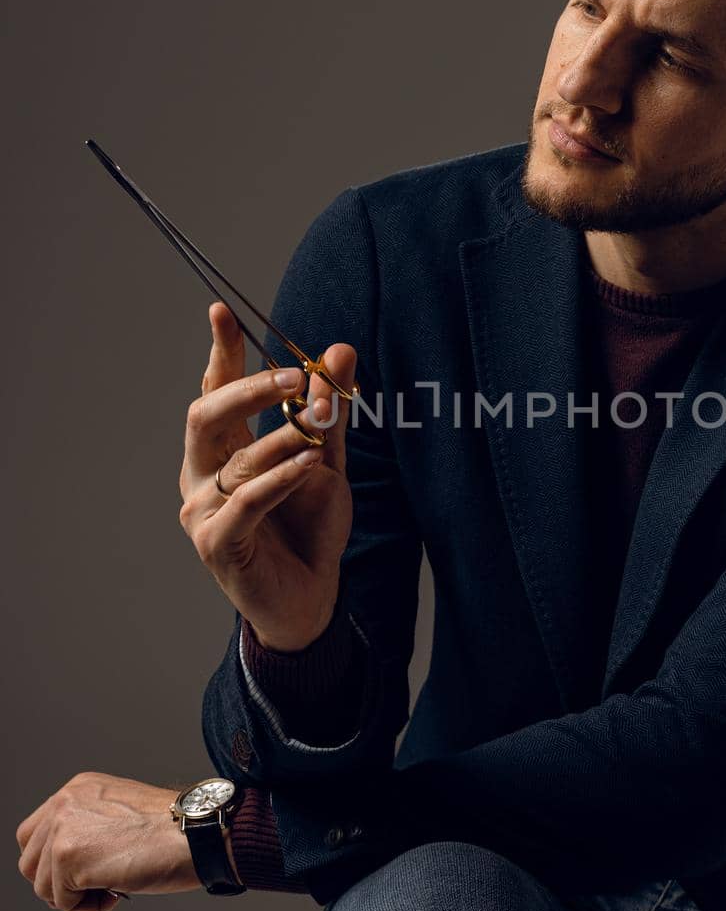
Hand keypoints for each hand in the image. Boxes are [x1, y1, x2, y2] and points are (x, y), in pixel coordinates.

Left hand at [15, 772, 202, 910]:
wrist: (198, 834)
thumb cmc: (175, 830)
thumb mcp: (122, 813)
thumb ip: (90, 826)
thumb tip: (72, 862)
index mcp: (78, 789)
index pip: (36, 834)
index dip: (56, 862)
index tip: (88, 869)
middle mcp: (64, 802)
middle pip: (30, 862)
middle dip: (60, 882)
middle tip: (99, 882)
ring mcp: (63, 828)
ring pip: (42, 886)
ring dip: (77, 896)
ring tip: (114, 883)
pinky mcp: (67, 857)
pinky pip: (62, 902)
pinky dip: (89, 906)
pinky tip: (118, 889)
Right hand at [179, 301, 357, 650]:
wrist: (310, 599)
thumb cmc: (309, 529)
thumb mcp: (329, 461)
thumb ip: (329, 411)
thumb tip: (339, 351)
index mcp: (220, 449)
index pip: (214, 390)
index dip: (219, 352)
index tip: (223, 311)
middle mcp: (201, 474)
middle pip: (206, 414)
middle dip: (250, 388)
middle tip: (295, 375)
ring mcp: (202, 509)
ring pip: (238, 458)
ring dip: (283, 439)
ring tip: (318, 431)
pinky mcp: (217, 543)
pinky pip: (248, 501)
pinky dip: (280, 480)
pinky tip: (309, 466)